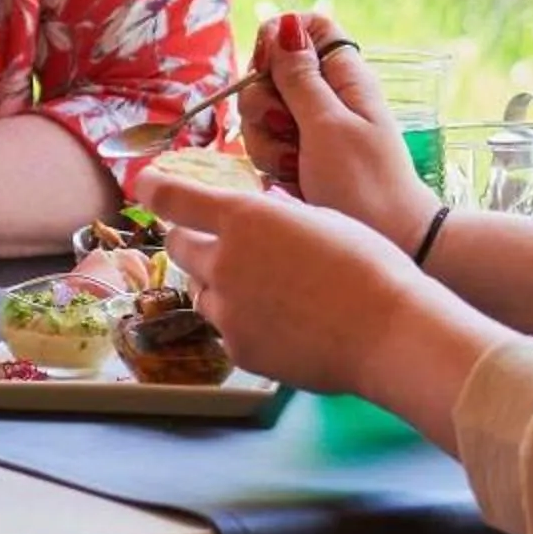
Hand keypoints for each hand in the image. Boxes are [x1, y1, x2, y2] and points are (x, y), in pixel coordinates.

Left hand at [133, 166, 425, 399]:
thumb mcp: (317, 218)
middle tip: (220, 242)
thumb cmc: (365, 264)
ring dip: (218, 283)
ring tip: (265, 288)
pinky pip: (226, 328)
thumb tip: (260, 213)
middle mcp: (224, 261)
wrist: (386, 330)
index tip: (146, 184)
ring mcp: (228, 310)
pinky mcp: (239, 348)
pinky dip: (242, 321)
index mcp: (244, 218)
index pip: (173, 198)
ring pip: (201, 290)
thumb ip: (274, 217)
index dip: (154, 188)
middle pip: (178, 245)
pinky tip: (282, 321)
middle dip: (192, 239)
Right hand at [237, 10, 440, 252]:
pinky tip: (290, 182)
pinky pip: (265, 147)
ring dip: (266, 139)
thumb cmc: (364, 183)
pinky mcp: (298, 159)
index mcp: (343, 76)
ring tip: (295, 164)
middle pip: (271, 73)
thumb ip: (300, 78)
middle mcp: (325, 97)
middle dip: (264, 101)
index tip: (266, 67)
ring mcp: (310, 129)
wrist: (389, 241)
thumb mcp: (328, 125)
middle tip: (288, 128)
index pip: (306, 26)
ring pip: (261, 113)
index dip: (278, 38)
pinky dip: (270, 163)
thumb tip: (284, 23)